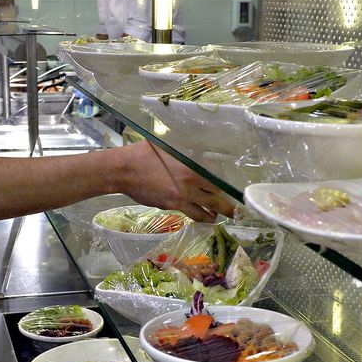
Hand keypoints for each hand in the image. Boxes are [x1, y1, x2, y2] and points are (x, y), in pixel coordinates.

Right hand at [118, 141, 235, 221]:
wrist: (123, 170)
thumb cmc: (144, 153)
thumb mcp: (169, 145)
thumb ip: (186, 152)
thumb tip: (199, 153)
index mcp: (191, 167)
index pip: (217, 178)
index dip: (225, 184)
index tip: (231, 187)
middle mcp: (189, 185)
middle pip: (217, 199)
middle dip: (229, 207)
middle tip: (237, 210)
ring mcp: (180, 198)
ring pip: (205, 213)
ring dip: (214, 215)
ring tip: (218, 214)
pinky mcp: (171, 206)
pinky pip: (190, 214)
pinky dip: (199, 216)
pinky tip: (201, 215)